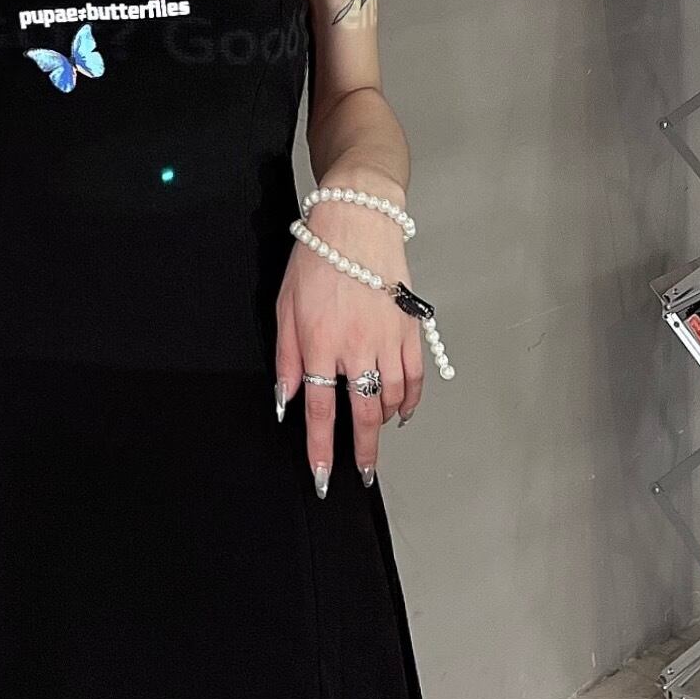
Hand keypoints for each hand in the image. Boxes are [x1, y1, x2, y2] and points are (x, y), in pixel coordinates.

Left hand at [273, 193, 425, 495]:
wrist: (356, 222)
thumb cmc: (316, 260)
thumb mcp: (284, 308)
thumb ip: (286, 358)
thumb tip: (284, 400)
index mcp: (319, 343)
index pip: (319, 409)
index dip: (321, 448)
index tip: (324, 476)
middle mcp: (356, 347)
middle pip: (362, 413)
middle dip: (362, 451)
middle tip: (364, 475)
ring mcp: (388, 339)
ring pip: (391, 398)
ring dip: (382, 422)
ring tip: (373, 432)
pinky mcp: (410, 329)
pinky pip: (415, 378)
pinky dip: (410, 401)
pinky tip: (401, 412)